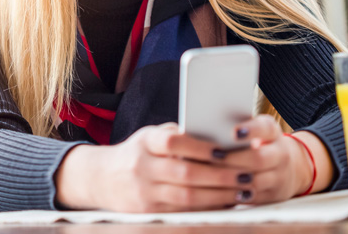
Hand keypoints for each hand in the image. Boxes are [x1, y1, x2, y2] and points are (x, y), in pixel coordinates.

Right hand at [55, 122, 254, 212]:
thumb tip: (218, 137)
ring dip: (219, 195)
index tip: (225, 149)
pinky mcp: (147, 211)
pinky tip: (226, 202)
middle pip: (184, 173)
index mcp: (145, 141)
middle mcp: (142, 166)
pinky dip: (207, 207)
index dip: (199, 146)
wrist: (101, 177)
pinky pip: (183, 211)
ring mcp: (143, 191)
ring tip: (244, 190)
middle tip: (246, 174)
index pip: (173, 141)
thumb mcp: (151, 136)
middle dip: (220, 176)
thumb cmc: (138, 152)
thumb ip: (179, 136)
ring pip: (187, 196)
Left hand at [214, 115, 315, 204]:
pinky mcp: (273, 195)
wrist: (288, 167)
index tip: (234, 132)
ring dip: (231, 179)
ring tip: (211, 175)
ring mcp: (279, 176)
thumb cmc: (260, 142)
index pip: (264, 128)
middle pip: (258, 159)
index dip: (250, 130)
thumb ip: (237, 123)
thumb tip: (208, 121)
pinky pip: (253, 198)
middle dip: (232, 159)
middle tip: (212, 156)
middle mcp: (280, 154)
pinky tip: (219, 190)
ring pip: (255, 181)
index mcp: (272, 132)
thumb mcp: (256, 128)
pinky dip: (235, 195)